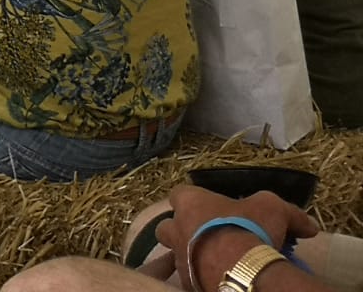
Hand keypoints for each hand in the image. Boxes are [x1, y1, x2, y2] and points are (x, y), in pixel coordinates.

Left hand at [157, 186, 319, 290]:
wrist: (242, 270)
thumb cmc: (251, 228)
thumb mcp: (275, 210)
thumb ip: (291, 214)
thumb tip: (310, 227)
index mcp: (190, 202)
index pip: (180, 194)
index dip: (195, 201)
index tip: (212, 209)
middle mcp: (176, 227)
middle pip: (167, 226)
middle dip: (182, 230)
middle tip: (207, 237)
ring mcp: (178, 256)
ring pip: (175, 253)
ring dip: (189, 254)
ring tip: (213, 261)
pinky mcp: (185, 281)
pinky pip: (186, 276)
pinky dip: (198, 276)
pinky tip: (216, 277)